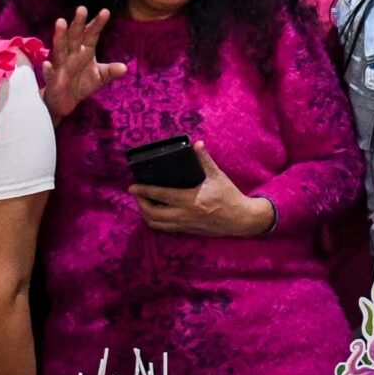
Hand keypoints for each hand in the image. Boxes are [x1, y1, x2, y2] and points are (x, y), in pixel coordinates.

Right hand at [40, 8, 125, 118]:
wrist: (65, 102)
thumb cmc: (82, 83)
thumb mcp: (99, 77)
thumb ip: (110, 71)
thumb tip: (124, 68)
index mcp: (84, 51)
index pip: (91, 35)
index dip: (97, 24)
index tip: (105, 12)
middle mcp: (71, 54)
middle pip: (74, 37)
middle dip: (78, 24)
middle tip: (82, 9)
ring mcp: (60, 66)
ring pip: (60, 49)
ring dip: (60, 36)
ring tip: (61, 22)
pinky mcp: (52, 80)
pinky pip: (49, 75)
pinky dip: (48, 70)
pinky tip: (46, 64)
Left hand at [132, 142, 276, 237]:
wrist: (241, 219)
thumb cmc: (229, 196)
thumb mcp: (217, 176)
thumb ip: (204, 160)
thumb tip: (197, 144)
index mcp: (190, 200)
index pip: (160, 196)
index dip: (144, 191)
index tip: (132, 186)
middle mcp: (184, 215)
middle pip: (152, 214)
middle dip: (140, 204)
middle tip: (137, 193)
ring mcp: (185, 225)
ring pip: (156, 224)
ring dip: (146, 214)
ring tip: (143, 202)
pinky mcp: (187, 230)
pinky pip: (165, 228)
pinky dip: (155, 221)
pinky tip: (155, 212)